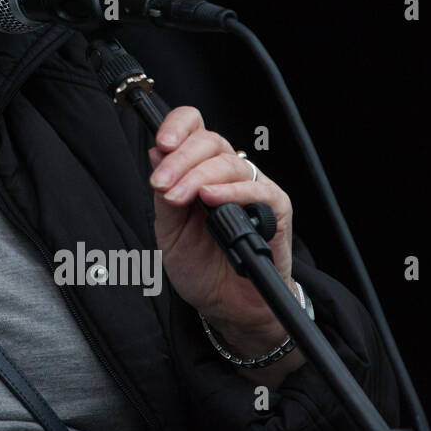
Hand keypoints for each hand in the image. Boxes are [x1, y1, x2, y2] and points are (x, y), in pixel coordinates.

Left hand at [148, 107, 299, 368]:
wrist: (226, 304)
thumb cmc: (200, 265)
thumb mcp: (168, 228)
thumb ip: (164, 191)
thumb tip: (156, 151)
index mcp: (200, 170)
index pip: (194, 129)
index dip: (178, 126)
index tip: (162, 142)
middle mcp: (227, 173)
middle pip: (209, 141)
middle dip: (180, 160)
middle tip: (162, 184)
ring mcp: (253, 188)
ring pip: (229, 163)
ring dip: (198, 177)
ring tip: (180, 197)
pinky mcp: (275, 209)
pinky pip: (258, 190)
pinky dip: (232, 192)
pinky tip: (212, 199)